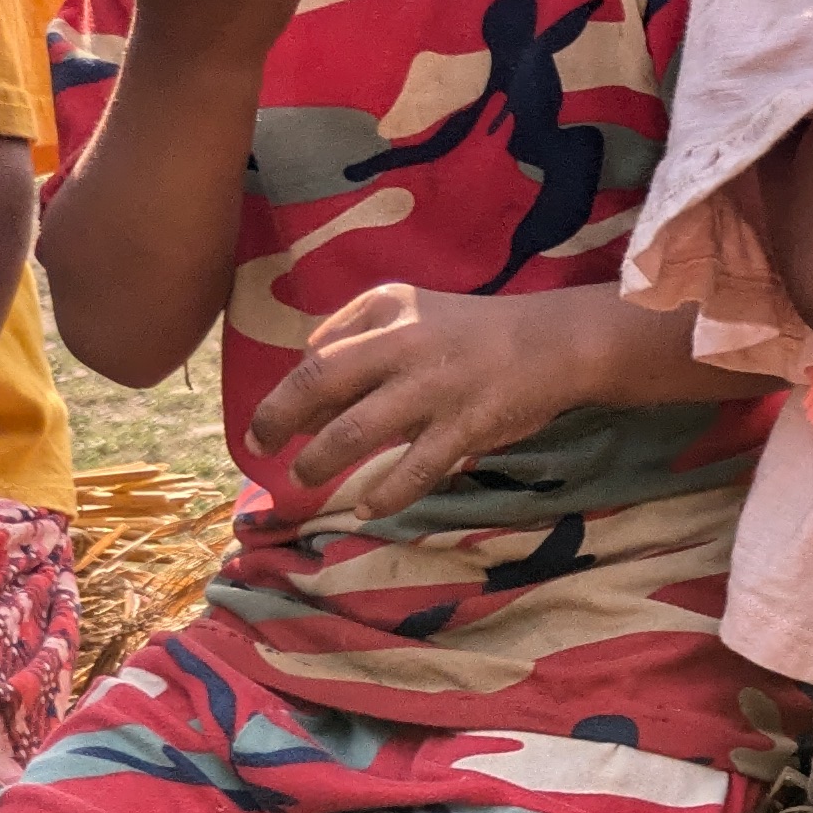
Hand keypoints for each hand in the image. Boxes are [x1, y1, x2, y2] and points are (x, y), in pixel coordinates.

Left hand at [245, 283, 615, 521]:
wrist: (552, 343)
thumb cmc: (470, 327)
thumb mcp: (407, 303)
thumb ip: (352, 324)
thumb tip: (304, 358)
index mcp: (387, 318)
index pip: (317, 360)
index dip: (280, 398)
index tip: (260, 429)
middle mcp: (406, 349)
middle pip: (325, 388)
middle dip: (282, 425)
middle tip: (264, 455)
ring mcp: (436, 391)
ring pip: (360, 432)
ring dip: (322, 462)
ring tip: (304, 480)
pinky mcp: (466, 427)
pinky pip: (416, 469)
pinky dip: (386, 494)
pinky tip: (366, 509)